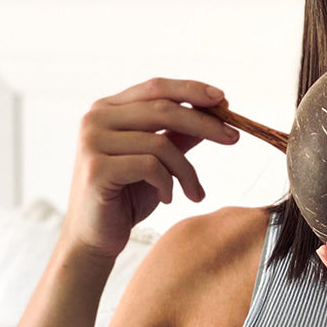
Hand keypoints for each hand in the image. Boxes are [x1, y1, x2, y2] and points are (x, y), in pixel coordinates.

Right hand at [61, 77, 239, 259]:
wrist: (94, 239)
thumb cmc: (125, 199)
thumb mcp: (158, 163)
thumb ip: (177, 137)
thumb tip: (212, 113)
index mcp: (108, 109)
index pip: (156, 87)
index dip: (191, 91)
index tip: (224, 100)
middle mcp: (95, 119)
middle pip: (163, 109)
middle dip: (205, 123)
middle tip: (233, 138)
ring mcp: (93, 142)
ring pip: (161, 144)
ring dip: (187, 171)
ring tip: (194, 192)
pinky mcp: (97, 168)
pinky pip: (150, 167)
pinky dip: (168, 184)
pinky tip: (167, 198)